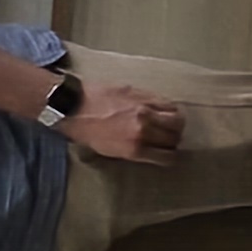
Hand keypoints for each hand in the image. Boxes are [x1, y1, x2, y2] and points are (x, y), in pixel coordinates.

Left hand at [66, 81, 182, 164]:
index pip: (167, 156)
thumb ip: (130, 151)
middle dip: (174, 139)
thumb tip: (147, 150)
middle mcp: (144, 130)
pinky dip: (168, 108)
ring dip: (175, 122)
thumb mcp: (106, 151)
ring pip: (177, 118)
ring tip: (168, 123)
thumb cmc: (84, 130)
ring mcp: (146, 110)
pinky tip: (160, 110)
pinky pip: (167, 102)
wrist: (74, 105)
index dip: (169, 157)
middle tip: (168, 138)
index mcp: (133, 148)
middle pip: (175, 136)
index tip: (168, 154)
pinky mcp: (144, 94)